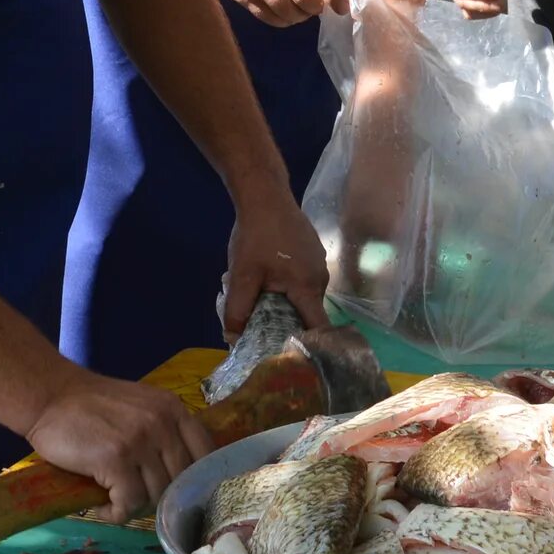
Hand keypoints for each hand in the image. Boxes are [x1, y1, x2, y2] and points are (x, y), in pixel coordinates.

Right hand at [26, 373, 214, 520]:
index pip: (205, 454)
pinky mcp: (116, 459)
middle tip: (134, 497)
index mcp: (173, 409)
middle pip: (180, 482)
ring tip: (113, 499)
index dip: (195, 481)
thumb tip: (184, 478)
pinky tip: (101, 506)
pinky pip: (129, 504)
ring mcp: (141, 440)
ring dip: (134, 507)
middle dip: (158, 497)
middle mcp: (163, 423)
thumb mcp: (140, 407)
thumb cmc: (91, 406)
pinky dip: (115, 513)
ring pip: (156, 496)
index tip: (179, 495)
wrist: (49, 397)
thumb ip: (164, 431)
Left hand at [221, 188, 328, 336]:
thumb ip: (238, 311)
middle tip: (265, 336)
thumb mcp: (241, 276)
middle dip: (288, 326)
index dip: (307, 347)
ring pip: (303, 297)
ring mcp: (318, 264)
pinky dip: (287, 289)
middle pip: (309, 314)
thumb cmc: (255, 235)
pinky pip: (302, 282)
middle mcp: (321, 278)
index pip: (318, 329)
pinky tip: (268, 283)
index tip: (291, 359)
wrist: (264, 194)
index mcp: (309, 287)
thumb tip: (233, 341)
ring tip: (262, 308)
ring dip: (285, 306)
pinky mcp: (312, 253)